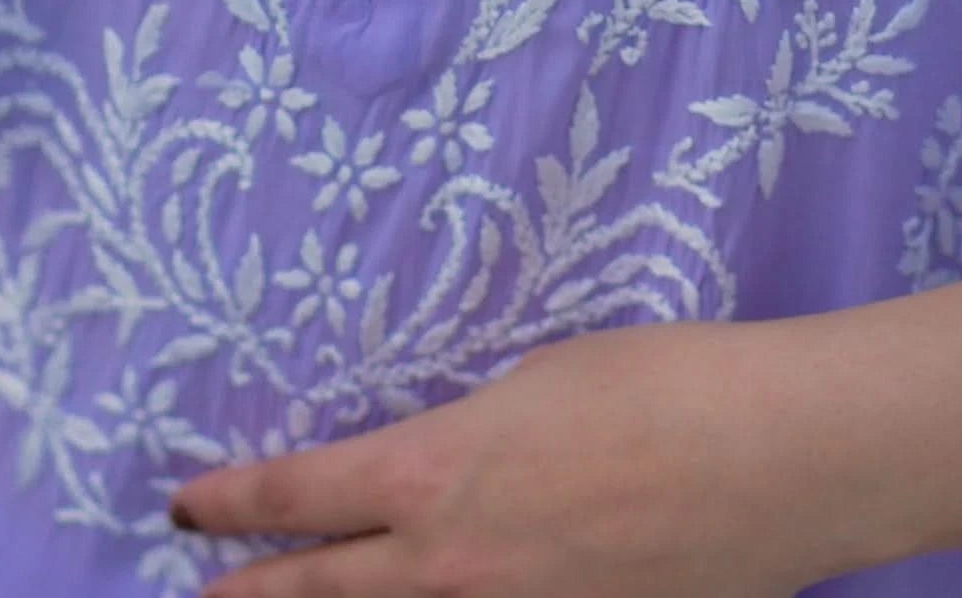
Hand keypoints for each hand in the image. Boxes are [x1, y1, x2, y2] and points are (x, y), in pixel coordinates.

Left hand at [168, 318, 857, 597]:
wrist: (775, 457)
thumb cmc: (654, 384)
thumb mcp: (535, 385)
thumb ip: (470, 438)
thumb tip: (446, 468)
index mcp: (432, 473)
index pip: (299, 495)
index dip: (234, 502)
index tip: (186, 505)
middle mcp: (451, 567)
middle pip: (318, 594)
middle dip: (253, 594)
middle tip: (202, 593)